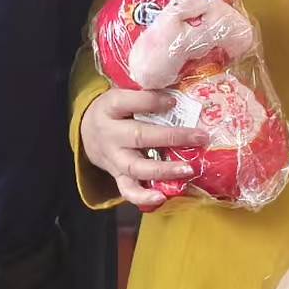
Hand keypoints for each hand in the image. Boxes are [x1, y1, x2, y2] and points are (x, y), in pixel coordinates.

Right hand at [80, 87, 199, 211]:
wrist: (88, 134)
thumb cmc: (116, 111)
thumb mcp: (123, 95)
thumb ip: (146, 94)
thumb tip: (180, 91)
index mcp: (110, 107)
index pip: (129, 102)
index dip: (151, 101)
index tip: (174, 101)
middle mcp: (110, 134)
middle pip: (139, 136)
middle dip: (172, 137)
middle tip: (200, 137)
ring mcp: (113, 158)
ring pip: (136, 167)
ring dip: (164, 170)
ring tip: (188, 169)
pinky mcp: (117, 176)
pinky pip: (128, 189)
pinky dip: (143, 196)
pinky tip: (162, 197)